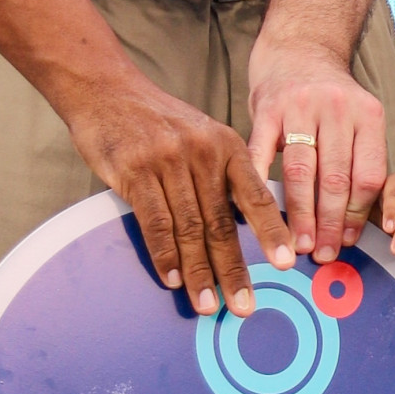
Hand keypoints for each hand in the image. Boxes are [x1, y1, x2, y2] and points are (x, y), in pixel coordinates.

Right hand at [63, 65, 292, 315]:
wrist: (107, 89)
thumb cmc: (158, 121)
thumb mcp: (202, 136)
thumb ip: (220, 176)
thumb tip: (240, 229)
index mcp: (227, 145)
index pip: (256, 195)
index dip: (272, 232)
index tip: (287, 263)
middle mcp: (203, 153)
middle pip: (222, 222)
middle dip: (234, 269)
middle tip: (244, 305)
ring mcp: (168, 161)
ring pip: (189, 228)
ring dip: (199, 272)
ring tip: (207, 304)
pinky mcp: (135, 171)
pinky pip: (155, 221)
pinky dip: (165, 254)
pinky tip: (172, 279)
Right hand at [246, 35, 390, 265]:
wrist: (298, 51)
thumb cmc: (330, 100)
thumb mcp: (357, 121)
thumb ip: (358, 162)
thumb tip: (352, 225)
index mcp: (368, 116)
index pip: (369, 175)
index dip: (358, 214)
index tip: (348, 242)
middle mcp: (338, 109)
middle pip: (336, 178)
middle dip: (330, 223)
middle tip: (323, 253)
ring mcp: (301, 106)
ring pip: (303, 171)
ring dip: (300, 214)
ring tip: (298, 243)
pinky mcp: (267, 107)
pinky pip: (262, 152)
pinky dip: (259, 183)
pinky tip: (259, 211)